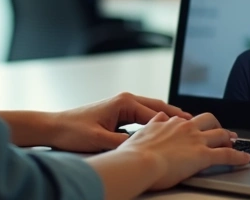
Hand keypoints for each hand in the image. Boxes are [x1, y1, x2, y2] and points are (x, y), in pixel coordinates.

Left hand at [48, 92, 192, 152]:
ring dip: (166, 118)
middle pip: (158, 108)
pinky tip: (161, 131)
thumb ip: (123, 144)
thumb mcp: (100, 140)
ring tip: (184, 126)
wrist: (54, 127)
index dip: (174, 122)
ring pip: (151, 111)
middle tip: (194, 123)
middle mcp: (125, 100)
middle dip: (176, 116)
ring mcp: (121, 105)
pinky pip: (142, 116)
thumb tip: (142, 149)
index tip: (190, 128)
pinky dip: (154, 122)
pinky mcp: (117, 113)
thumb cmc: (73, 131)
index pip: (156, 113)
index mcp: (124, 103)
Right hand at [120, 112, 249, 190]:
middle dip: (217, 126)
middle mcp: (186, 128)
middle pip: (209, 121)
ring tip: (237, 144)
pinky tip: (246, 159)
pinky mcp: (204, 156)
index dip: (196, 125)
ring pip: (221, 135)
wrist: (138, 162)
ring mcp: (196, 141)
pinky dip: (239, 156)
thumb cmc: (135, 153)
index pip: (188, 121)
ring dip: (230, 139)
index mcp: (171, 124)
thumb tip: (159, 116)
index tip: (199, 128)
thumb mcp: (142, 133)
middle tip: (223, 133)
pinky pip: (227, 155)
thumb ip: (153, 124)